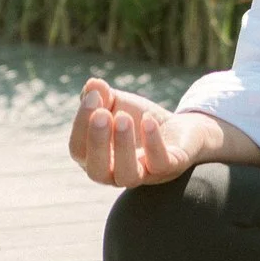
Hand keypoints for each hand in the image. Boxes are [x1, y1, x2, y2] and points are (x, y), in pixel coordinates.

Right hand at [68, 78, 210, 186]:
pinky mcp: (169, 168)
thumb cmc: (140, 119)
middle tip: (102, 114)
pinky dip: (153, 142)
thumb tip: (92, 85)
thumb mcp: (118, 104)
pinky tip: (148, 120)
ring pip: (127, 175)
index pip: (78, 149)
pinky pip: (159, 163)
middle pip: (97, 171)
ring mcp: (143, 175)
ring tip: (123, 118)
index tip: (93, 96)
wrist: (180, 128)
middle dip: (97, 143)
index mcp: (96, 158)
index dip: (81, 124)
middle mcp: (116, 173)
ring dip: (123, 147)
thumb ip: (101, 96)